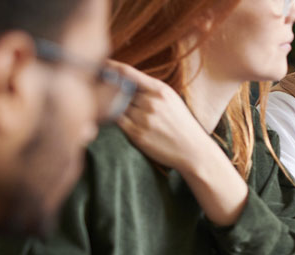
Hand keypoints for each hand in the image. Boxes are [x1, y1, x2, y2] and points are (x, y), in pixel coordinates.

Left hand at [108, 60, 221, 175]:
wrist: (194, 151)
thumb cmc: (181, 124)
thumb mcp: (171, 100)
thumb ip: (149, 89)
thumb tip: (120, 80)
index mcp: (160, 90)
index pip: (127, 73)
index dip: (110, 67)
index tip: (100, 65)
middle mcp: (151, 102)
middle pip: (119, 90)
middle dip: (110, 90)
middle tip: (102, 89)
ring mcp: (143, 119)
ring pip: (116, 106)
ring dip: (114, 106)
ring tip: (122, 111)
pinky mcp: (137, 135)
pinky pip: (117, 121)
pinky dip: (116, 119)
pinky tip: (124, 121)